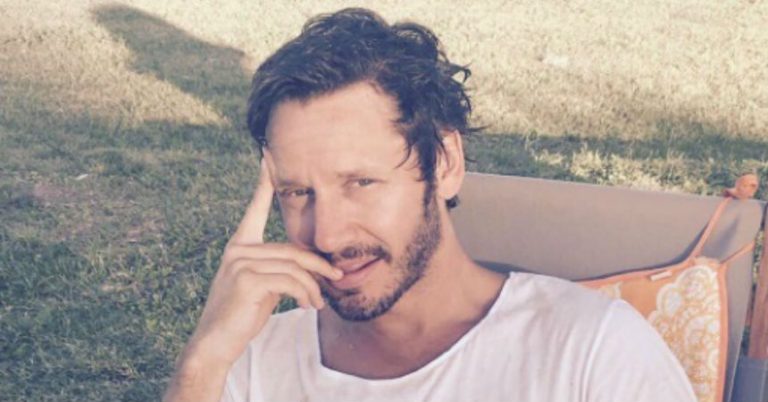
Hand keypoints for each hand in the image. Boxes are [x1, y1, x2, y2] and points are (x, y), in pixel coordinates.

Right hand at [182, 157, 342, 369]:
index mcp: (240, 246)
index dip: (264, 182)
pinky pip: (291, 281)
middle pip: (293, 248)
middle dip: (318, 265)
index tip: (268, 155)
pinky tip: (306, 307)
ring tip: (319, 303)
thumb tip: (312, 266)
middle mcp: (238, 249)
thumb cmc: (241, 315)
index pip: (255, 208)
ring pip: (295, 266)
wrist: (216, 342)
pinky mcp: (248, 280)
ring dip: (314, 286)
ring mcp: (241, 263)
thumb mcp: (262, 287)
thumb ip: (279, 270)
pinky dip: (305, 294)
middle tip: (337, 278)